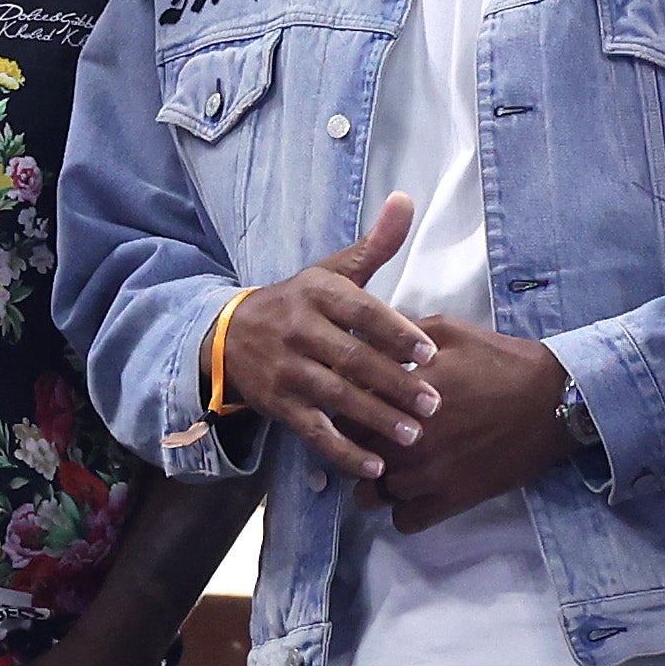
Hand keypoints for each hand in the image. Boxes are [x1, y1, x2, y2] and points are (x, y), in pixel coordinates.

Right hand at [215, 193, 441, 479]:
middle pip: (351, 359)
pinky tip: (375, 466)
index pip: (360, 312)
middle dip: (394, 383)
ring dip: (375, 418)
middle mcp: (298, 330)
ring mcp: (286, 370)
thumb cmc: (298, 301)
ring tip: (414, 435)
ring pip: (334, 397)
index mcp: (316, 292)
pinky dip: (343, 451)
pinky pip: (314, 431)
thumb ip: (375, 244)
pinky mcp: (279, 405)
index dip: (395, 332)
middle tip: (434, 403)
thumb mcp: (331, 270)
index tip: (429, 352)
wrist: (229, 335)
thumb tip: (407, 199)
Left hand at [352, 315, 571, 532]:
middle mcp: (406, 439)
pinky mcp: (451, 501)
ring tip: (393, 467)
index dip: (347, 407)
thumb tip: (363, 341)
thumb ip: (399, 336)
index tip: (359, 405)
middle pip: (350, 454)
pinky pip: (404, 521)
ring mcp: (427, 475)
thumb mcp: (448, 331)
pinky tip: (417, 490)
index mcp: (400, 394)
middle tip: (373, 437)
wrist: (552, 399)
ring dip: (376, 482)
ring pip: (371, 495)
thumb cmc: (501, 361)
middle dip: (357, 445)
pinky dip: (405, 509)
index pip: (344, 408)